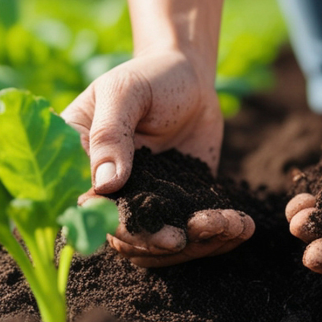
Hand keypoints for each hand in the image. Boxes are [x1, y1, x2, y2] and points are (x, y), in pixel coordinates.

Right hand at [64, 49, 253, 265]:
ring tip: (232, 226)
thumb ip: (112, 134)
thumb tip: (105, 186)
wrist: (189, 77)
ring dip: (197, 244)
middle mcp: (107, 191)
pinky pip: (190, 231)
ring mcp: (144, 200)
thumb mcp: (126, 93)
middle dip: (165, 244)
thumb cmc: (151, 76)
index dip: (124, 230)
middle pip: (126, 239)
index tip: (166, 235)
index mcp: (80, 165)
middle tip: (204, 231)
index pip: (92, 211)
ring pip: (159, 245)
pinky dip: (216, 235)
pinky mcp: (177, 203)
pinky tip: (241, 227)